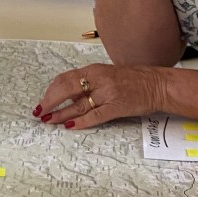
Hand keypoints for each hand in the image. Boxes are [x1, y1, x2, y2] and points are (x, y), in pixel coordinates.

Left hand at [32, 63, 164, 130]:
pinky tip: (69, 126)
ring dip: (61, 114)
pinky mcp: (117, 107)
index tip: (42, 101)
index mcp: (94, 70)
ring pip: (78, 104)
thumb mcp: (106, 74)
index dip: (51, 91)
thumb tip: (66, 94)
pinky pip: (95, 115)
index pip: (65, 79)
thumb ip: (88, 82)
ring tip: (49, 121)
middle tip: (40, 112)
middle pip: (67, 89)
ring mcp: (107, 93)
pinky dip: (81, 122)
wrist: (157, 84)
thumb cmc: (132, 80)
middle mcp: (98, 79)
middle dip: (50, 102)